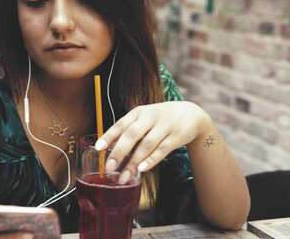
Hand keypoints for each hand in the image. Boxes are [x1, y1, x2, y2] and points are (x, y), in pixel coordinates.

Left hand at [94, 101, 210, 182]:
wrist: (191, 114)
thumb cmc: (160, 119)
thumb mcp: (143, 119)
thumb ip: (128, 130)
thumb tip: (108, 146)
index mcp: (138, 112)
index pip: (121, 124)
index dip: (109, 136)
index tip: (98, 148)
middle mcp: (150, 117)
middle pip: (132, 135)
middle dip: (119, 152)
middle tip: (109, 168)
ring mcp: (164, 126)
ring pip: (146, 145)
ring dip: (134, 162)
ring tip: (124, 177)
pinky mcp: (176, 137)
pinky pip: (162, 150)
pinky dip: (151, 160)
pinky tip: (141, 169)